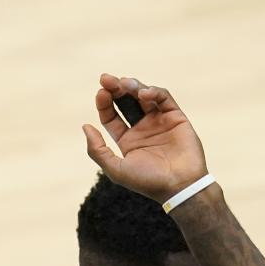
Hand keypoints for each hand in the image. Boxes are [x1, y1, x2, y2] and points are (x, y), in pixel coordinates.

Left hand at [83, 73, 207, 202]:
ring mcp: (159, 121)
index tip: (100, 93)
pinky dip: (153, 92)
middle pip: (125, 102)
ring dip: (132, 86)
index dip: (104, 103)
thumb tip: (85, 126)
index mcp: (127, 140)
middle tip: (106, 79)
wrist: (179, 186)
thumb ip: (97, 150)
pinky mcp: (176, 117)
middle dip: (115, 89)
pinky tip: (143, 94)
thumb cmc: (147, 181)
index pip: (111, 116)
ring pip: (143, 96)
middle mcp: (142, 129)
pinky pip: (163, 98)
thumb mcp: (116, 169)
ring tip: (124, 84)